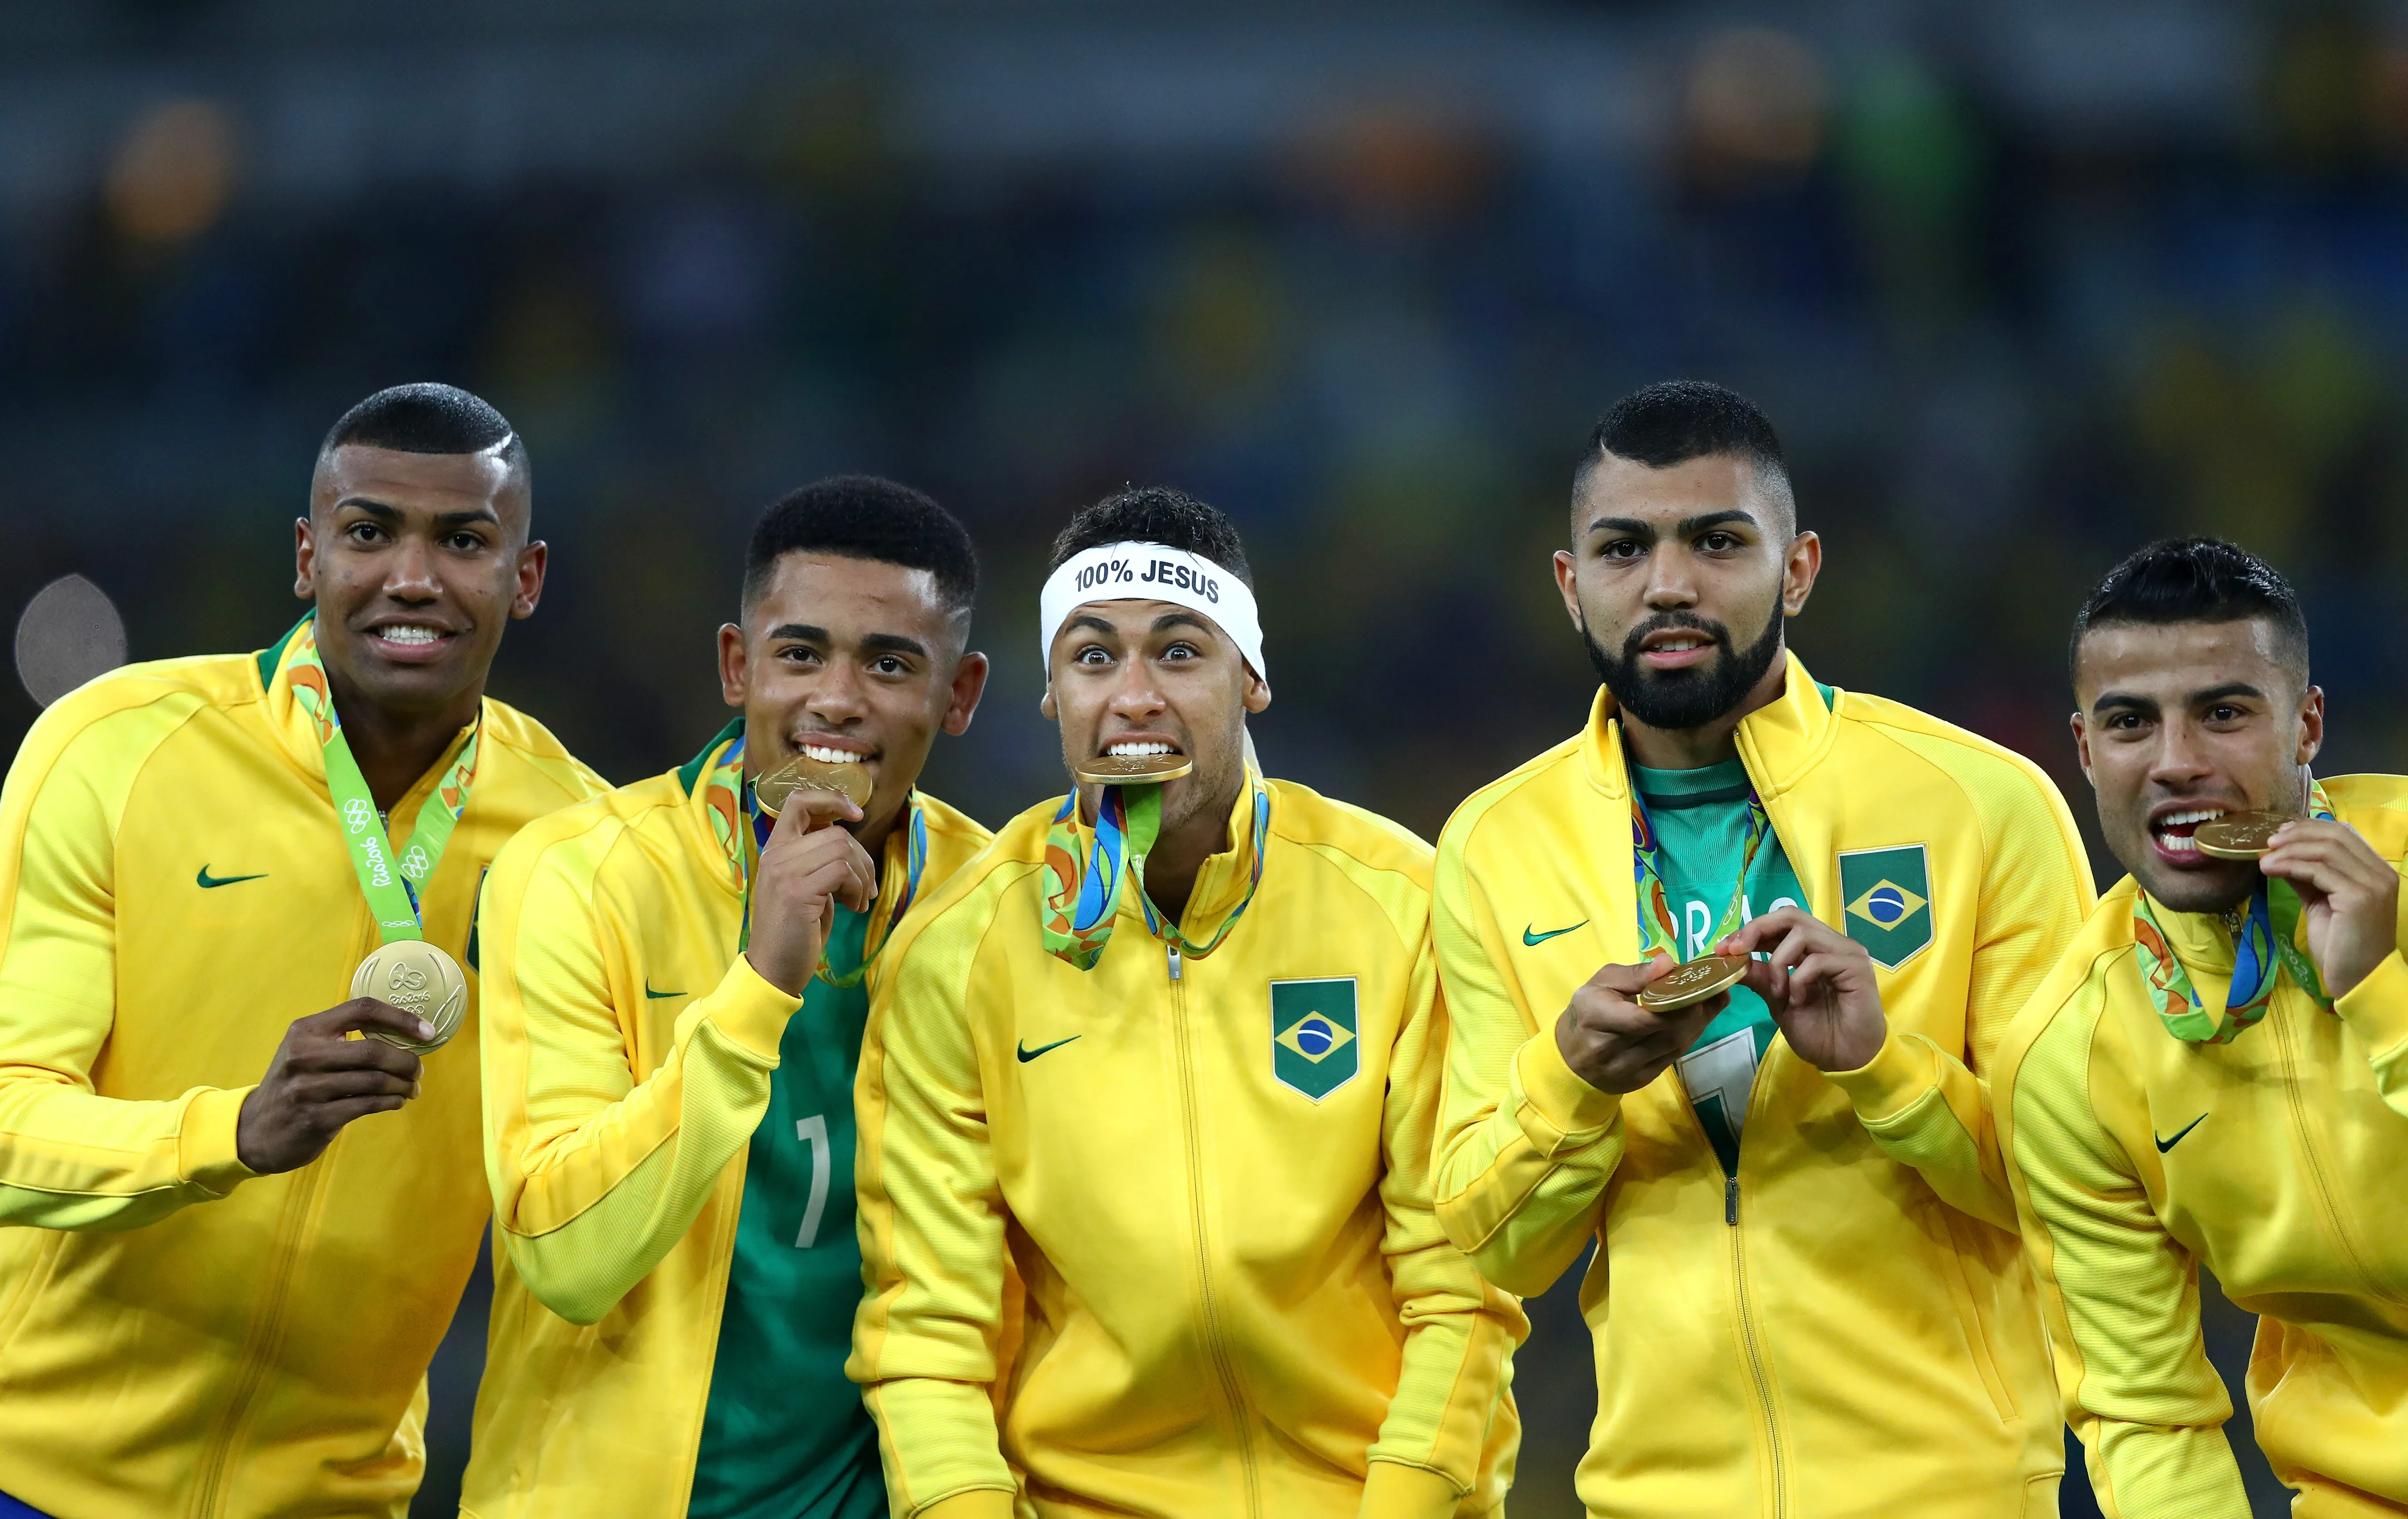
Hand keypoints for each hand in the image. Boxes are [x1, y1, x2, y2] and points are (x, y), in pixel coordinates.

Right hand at [236, 999, 430, 1173]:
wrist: (254, 1130)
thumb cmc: (295, 1084)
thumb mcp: (307, 1052)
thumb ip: (344, 1039)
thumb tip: (405, 1036)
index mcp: (306, 1030)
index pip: (361, 1009)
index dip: (400, 1017)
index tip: (428, 1031)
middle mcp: (304, 1055)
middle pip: (374, 1050)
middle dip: (407, 1060)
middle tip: (418, 1070)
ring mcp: (308, 1088)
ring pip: (375, 1081)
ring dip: (403, 1085)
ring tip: (411, 1087)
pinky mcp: (315, 1117)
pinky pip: (367, 1105)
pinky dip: (390, 1102)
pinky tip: (396, 1101)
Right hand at [742, 786, 878, 996]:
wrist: (773, 968)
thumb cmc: (794, 930)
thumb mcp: (805, 886)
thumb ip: (818, 860)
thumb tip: (851, 845)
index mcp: (776, 849)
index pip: (799, 801)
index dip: (832, 800)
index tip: (855, 815)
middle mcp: (776, 854)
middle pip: (835, 832)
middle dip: (863, 859)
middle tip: (866, 888)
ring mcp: (784, 871)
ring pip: (842, 848)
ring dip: (863, 876)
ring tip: (859, 900)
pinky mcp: (798, 891)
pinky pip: (843, 872)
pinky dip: (858, 889)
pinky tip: (854, 908)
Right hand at [1555, 953, 1728, 1093]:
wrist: (1571, 1058)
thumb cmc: (1588, 1011)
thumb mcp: (1602, 983)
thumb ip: (1635, 974)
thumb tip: (1668, 963)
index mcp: (1596, 1017)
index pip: (1643, 1018)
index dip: (1676, 1006)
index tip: (1698, 988)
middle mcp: (1609, 1049)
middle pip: (1665, 1034)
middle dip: (1694, 1014)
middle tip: (1714, 992)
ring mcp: (1626, 1070)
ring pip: (1674, 1048)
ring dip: (1697, 1025)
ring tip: (1711, 1003)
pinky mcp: (1640, 1081)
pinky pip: (1672, 1058)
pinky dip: (1688, 1038)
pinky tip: (1696, 1022)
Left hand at [1721, 907, 1886, 1071]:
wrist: (1846, 1060)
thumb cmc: (1818, 1032)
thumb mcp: (1778, 1002)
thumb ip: (1761, 977)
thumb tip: (1731, 957)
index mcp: (1813, 948)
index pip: (1780, 923)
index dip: (1750, 930)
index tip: (1723, 948)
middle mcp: (1831, 943)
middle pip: (1791, 915)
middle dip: (1757, 929)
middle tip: (1736, 951)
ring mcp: (1847, 952)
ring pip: (1802, 934)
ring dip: (1779, 962)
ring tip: (1779, 993)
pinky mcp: (1857, 967)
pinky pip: (1817, 960)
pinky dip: (1798, 980)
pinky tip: (1798, 1001)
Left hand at [2260, 818, 2400, 998]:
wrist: (2359, 979)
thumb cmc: (2341, 945)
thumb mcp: (2321, 903)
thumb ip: (2307, 878)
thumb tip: (2279, 854)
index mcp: (2377, 871)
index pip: (2345, 834)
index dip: (2311, 828)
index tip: (2281, 833)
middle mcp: (2381, 873)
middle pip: (2335, 836)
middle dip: (2297, 835)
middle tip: (2268, 842)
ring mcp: (2373, 884)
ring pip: (2326, 850)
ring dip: (2289, 850)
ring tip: (2263, 858)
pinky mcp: (2358, 898)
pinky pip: (2318, 870)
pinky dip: (2290, 865)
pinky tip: (2271, 870)